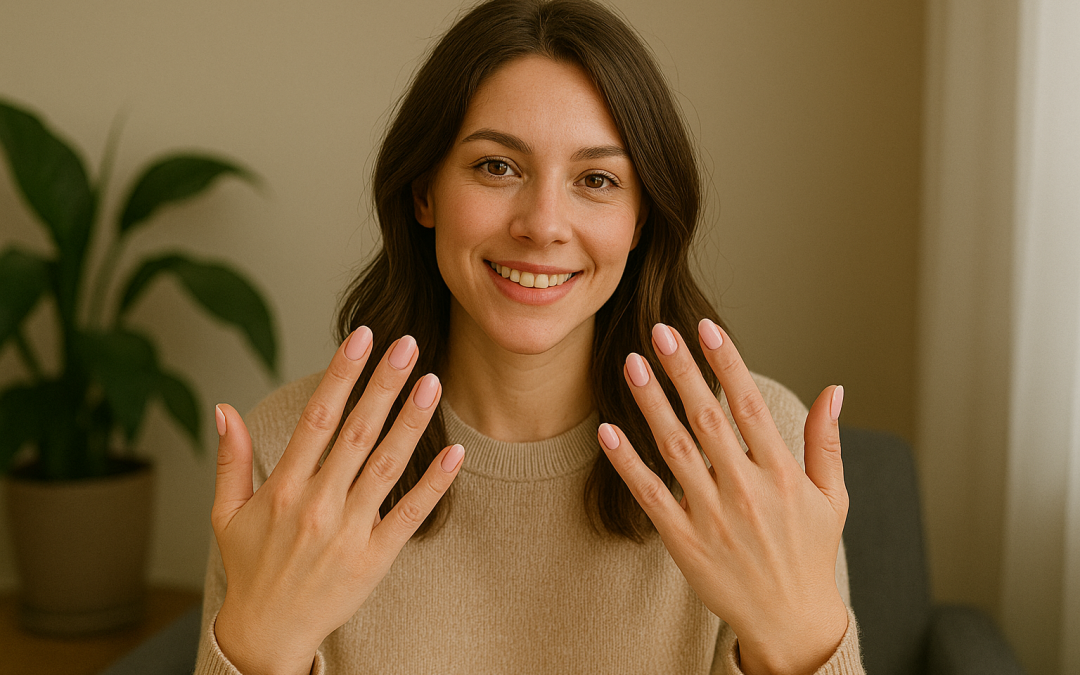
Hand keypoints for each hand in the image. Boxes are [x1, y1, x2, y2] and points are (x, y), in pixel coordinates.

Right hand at [211, 328, 464, 674]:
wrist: (268, 633)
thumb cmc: (250, 568)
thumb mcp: (226, 514)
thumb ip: (230, 459)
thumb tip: (225, 408)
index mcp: (283, 488)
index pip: (317, 418)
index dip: (341, 374)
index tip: (361, 339)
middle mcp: (316, 504)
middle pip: (356, 432)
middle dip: (383, 384)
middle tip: (408, 343)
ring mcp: (348, 531)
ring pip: (386, 465)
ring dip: (411, 423)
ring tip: (432, 382)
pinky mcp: (374, 558)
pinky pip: (409, 514)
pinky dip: (433, 484)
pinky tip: (455, 453)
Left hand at [597, 320, 848, 674]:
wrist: (791, 621)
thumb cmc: (811, 553)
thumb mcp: (833, 497)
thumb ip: (827, 441)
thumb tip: (835, 388)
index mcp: (782, 474)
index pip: (750, 406)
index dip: (727, 364)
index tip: (706, 329)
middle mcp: (747, 490)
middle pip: (707, 418)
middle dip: (682, 370)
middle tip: (659, 331)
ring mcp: (713, 516)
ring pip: (675, 449)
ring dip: (651, 404)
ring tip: (632, 364)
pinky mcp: (685, 541)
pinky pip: (651, 495)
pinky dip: (628, 463)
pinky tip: (609, 431)